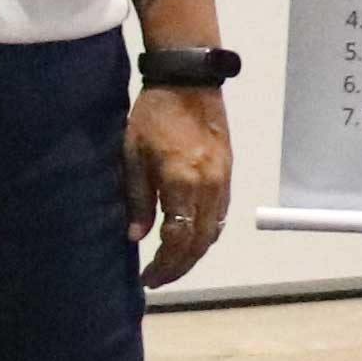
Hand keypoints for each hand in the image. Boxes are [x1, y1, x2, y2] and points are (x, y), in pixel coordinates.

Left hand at [124, 83, 233, 287]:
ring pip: (213, 232)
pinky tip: (190, 239)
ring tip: (172, 265)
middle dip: (179, 266)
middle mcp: (208, 187)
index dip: (163, 264)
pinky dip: (206, 234)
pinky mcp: (228, 174)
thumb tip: (136, 237)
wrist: (189, 81)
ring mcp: (222, 181)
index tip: (147, 277)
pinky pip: (220, 215)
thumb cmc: (153, 115)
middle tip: (158, 279)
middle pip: (198, 243)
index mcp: (181, 183)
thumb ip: (136, 199)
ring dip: (194, 254)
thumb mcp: (133, 155)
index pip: (176, 239)